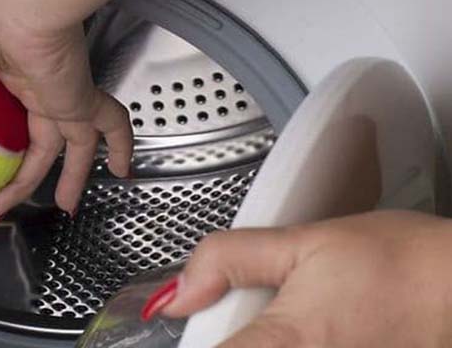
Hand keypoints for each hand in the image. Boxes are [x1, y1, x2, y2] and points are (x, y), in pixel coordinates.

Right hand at [0, 0, 132, 225]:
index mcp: (2, 72)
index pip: (3, 114)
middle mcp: (34, 84)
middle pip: (36, 139)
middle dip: (24, 174)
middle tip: (5, 203)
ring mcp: (58, 92)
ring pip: (73, 143)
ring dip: (70, 177)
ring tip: (66, 206)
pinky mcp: (78, 97)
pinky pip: (109, 124)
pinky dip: (121, 144)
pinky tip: (123, 168)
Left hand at [147, 210, 451, 346]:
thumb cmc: (401, 265)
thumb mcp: (304, 242)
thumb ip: (230, 260)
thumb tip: (179, 290)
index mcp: (282, 346)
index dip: (196, 341)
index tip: (207, 323)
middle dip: (236, 338)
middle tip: (253, 317)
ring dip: (261, 343)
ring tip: (293, 324)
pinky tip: (322, 336)